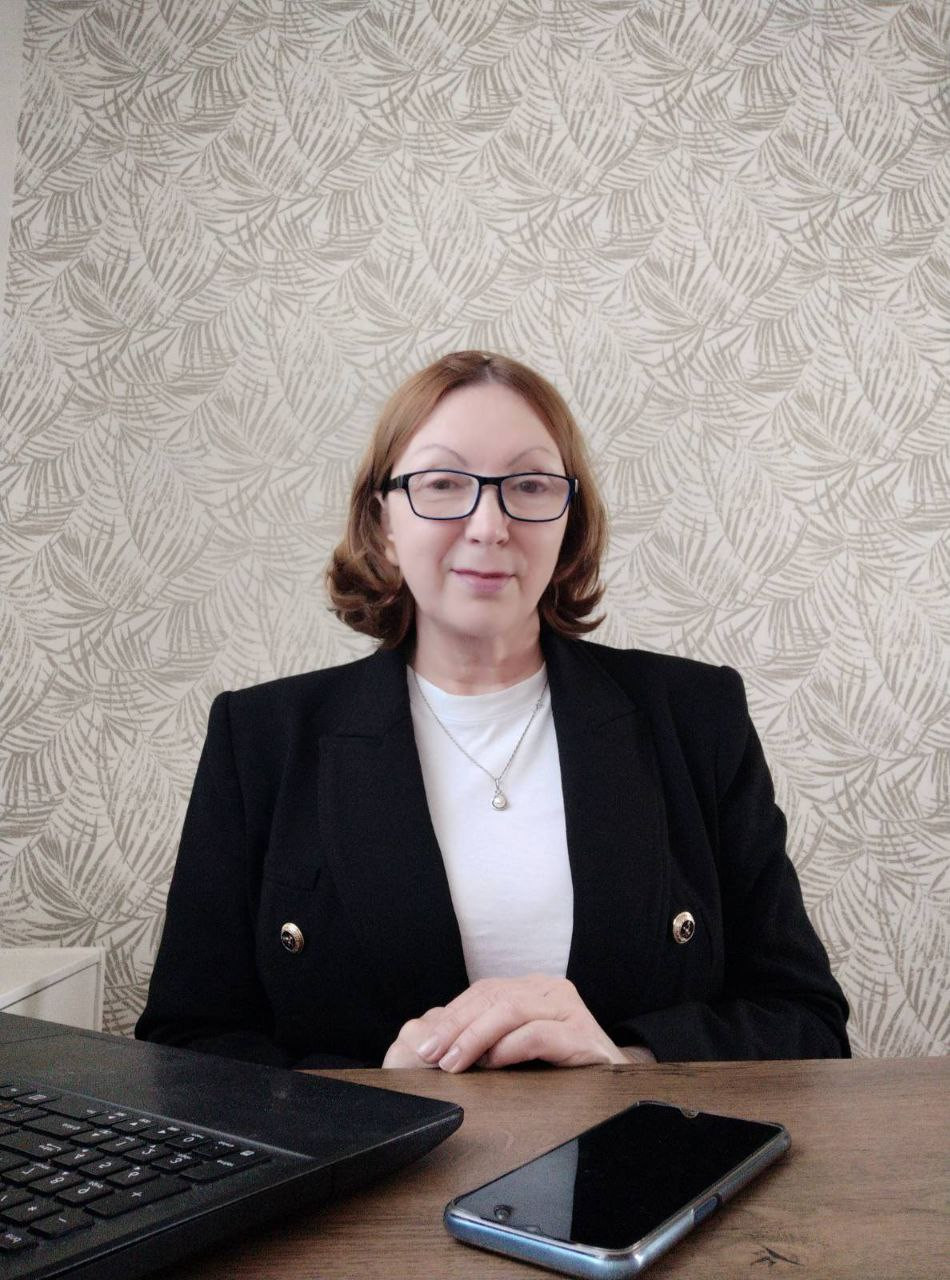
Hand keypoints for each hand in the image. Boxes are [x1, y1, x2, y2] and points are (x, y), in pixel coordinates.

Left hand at [382, 975, 637, 1071]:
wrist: (619, 1086)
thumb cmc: (560, 1067)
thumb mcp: (517, 1046)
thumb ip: (484, 1037)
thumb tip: (431, 1038)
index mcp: (533, 989)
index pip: (483, 992)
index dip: (451, 1016)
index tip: (425, 1044)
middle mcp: (550, 991)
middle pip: (493, 998)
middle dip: (456, 1027)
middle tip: (431, 1055)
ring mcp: (569, 1009)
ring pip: (511, 1010)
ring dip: (475, 1037)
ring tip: (454, 1062)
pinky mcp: (582, 1036)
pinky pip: (538, 1033)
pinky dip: (509, 1047)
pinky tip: (492, 1063)